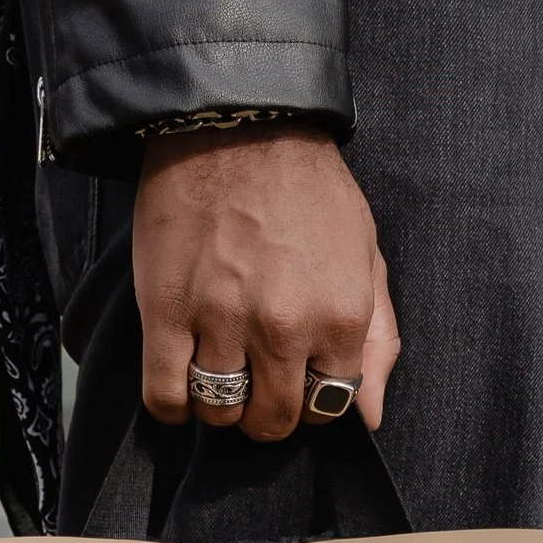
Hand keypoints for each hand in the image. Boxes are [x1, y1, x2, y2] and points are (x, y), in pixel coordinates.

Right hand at [134, 125, 401, 437]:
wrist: (238, 123)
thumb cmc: (306, 185)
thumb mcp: (366, 253)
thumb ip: (376, 338)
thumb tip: (368, 415)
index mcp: (340, 316)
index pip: (329, 406)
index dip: (312, 396)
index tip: (296, 377)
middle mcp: (285, 328)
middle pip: (273, 419)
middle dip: (267, 412)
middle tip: (256, 382)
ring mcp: (222, 323)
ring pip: (220, 412)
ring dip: (221, 404)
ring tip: (220, 372)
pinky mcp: (167, 313)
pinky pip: (167, 397)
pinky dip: (174, 405)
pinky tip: (182, 385)